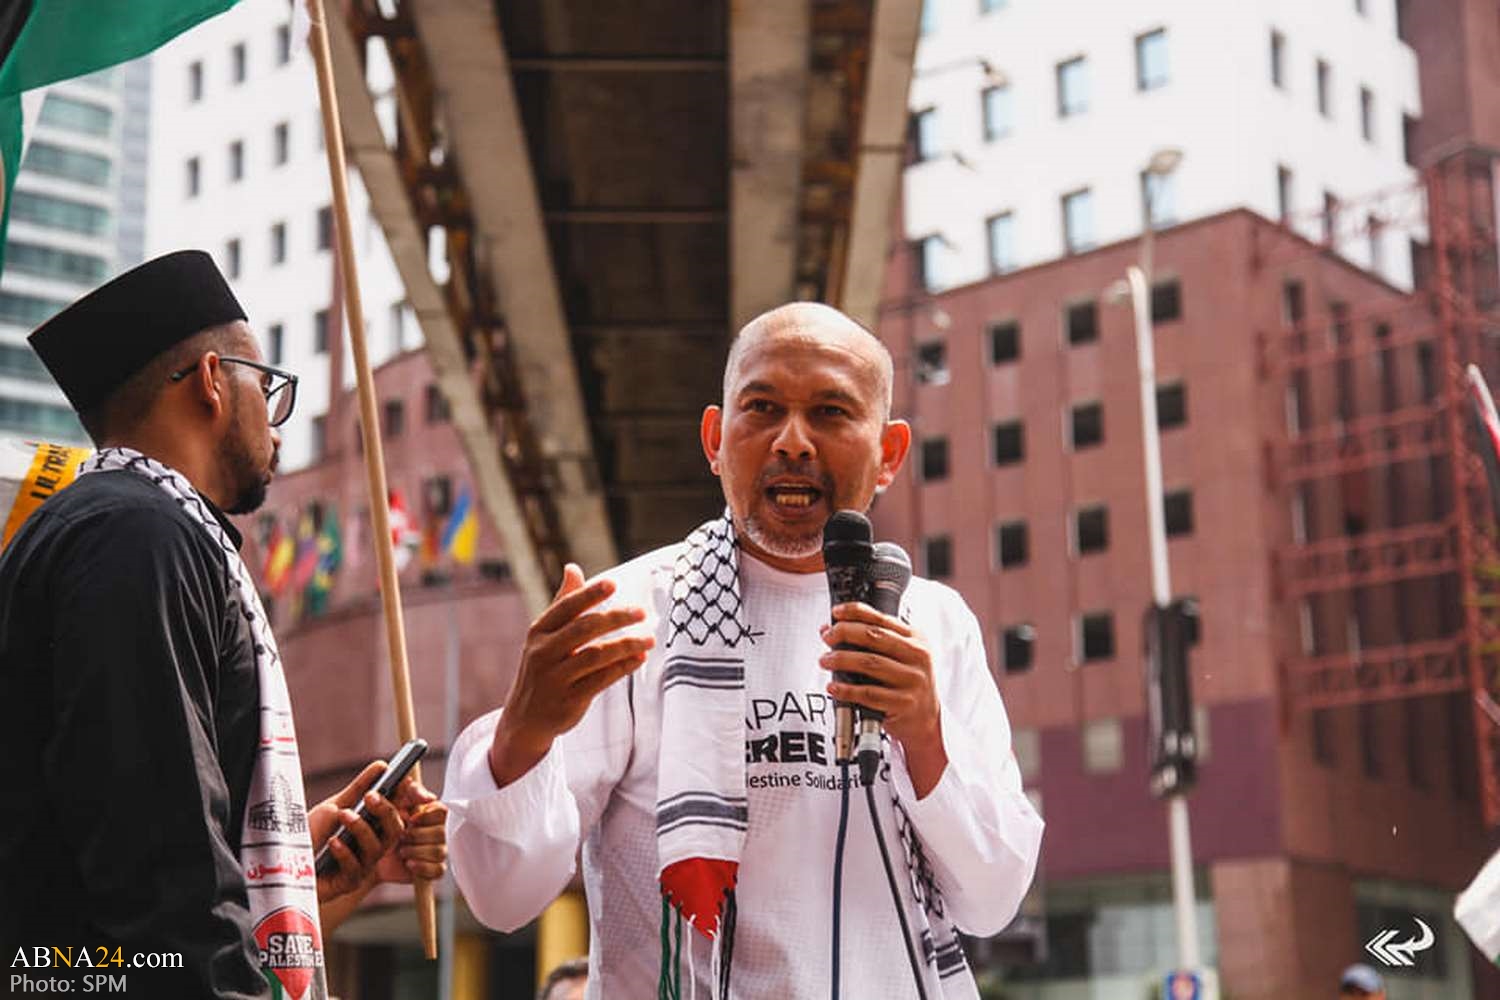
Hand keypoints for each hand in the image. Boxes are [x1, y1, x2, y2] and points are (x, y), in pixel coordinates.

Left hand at [309, 760, 405, 902]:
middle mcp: (372, 846)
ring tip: (344, 815)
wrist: (283, 861)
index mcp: (374, 827)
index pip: (399, 811)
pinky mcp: (347, 883)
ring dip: (361, 829)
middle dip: (386, 811)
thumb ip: (359, 789)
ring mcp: (363, 866)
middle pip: (395, 830)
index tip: (404, 781)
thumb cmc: (310, 834)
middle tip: (371, 796)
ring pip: (376, 849)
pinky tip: (333, 842)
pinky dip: (345, 853)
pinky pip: (354, 868)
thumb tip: (382, 766)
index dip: (407, 798)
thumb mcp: (335, 806)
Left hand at [373, 777, 448, 884]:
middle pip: (441, 833)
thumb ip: (410, 792)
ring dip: (416, 851)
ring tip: (401, 850)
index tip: (411, 819)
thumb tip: (428, 796)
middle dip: (417, 835)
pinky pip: (438, 870)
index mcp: (433, 814)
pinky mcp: (434, 869)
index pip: (442, 812)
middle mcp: (440, 832)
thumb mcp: (394, 803)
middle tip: (401, 836)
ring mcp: (439, 851)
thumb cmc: (384, 825)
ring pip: (439, 851)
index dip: (426, 816)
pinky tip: (409, 863)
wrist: (371, 854)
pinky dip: (422, 867)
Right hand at [489, 563, 653, 786]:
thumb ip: (562, 603)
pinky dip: (622, 668)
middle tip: (642, 612)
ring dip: (625, 645)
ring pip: (595, 656)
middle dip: (615, 618)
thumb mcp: (545, 636)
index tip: (613, 584)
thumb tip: (573, 567)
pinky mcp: (569, 701)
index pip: (566, 608)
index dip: (589, 594)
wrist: (525, 718)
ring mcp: (555, 678)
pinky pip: (601, 680)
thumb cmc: (542, 667)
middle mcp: (543, 653)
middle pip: (584, 629)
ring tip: (649, 638)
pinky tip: (639, 659)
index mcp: (538, 632)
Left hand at [819, 602, 947, 795]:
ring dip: (841, 660)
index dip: (855, 612)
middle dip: (845, 633)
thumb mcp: (902, 654)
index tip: (836, 613)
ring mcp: (912, 680)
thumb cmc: (908, 682)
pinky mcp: (903, 702)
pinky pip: (869, 693)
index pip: (882, 617)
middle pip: (874, 636)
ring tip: (825, 661)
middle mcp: (918, 656)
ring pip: (869, 663)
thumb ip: (874, 640)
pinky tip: (833, 687)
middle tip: (827, 637)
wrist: (926, 719)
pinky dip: (847, 690)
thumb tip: (833, 628)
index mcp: (916, 638)